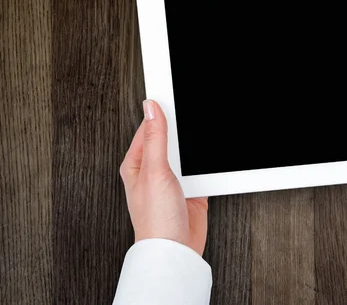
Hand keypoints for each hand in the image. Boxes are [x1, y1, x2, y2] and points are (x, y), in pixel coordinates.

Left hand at [120, 100, 208, 255]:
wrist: (176, 253)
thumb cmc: (154, 221)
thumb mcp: (154, 172)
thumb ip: (155, 138)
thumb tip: (151, 108)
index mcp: (136, 162)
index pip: (148, 127)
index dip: (161, 110)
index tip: (172, 92)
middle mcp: (153, 169)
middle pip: (171, 137)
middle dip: (182, 129)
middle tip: (193, 114)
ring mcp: (172, 179)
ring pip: (187, 153)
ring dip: (196, 149)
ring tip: (202, 141)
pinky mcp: (191, 189)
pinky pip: (201, 169)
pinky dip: (207, 165)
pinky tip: (210, 162)